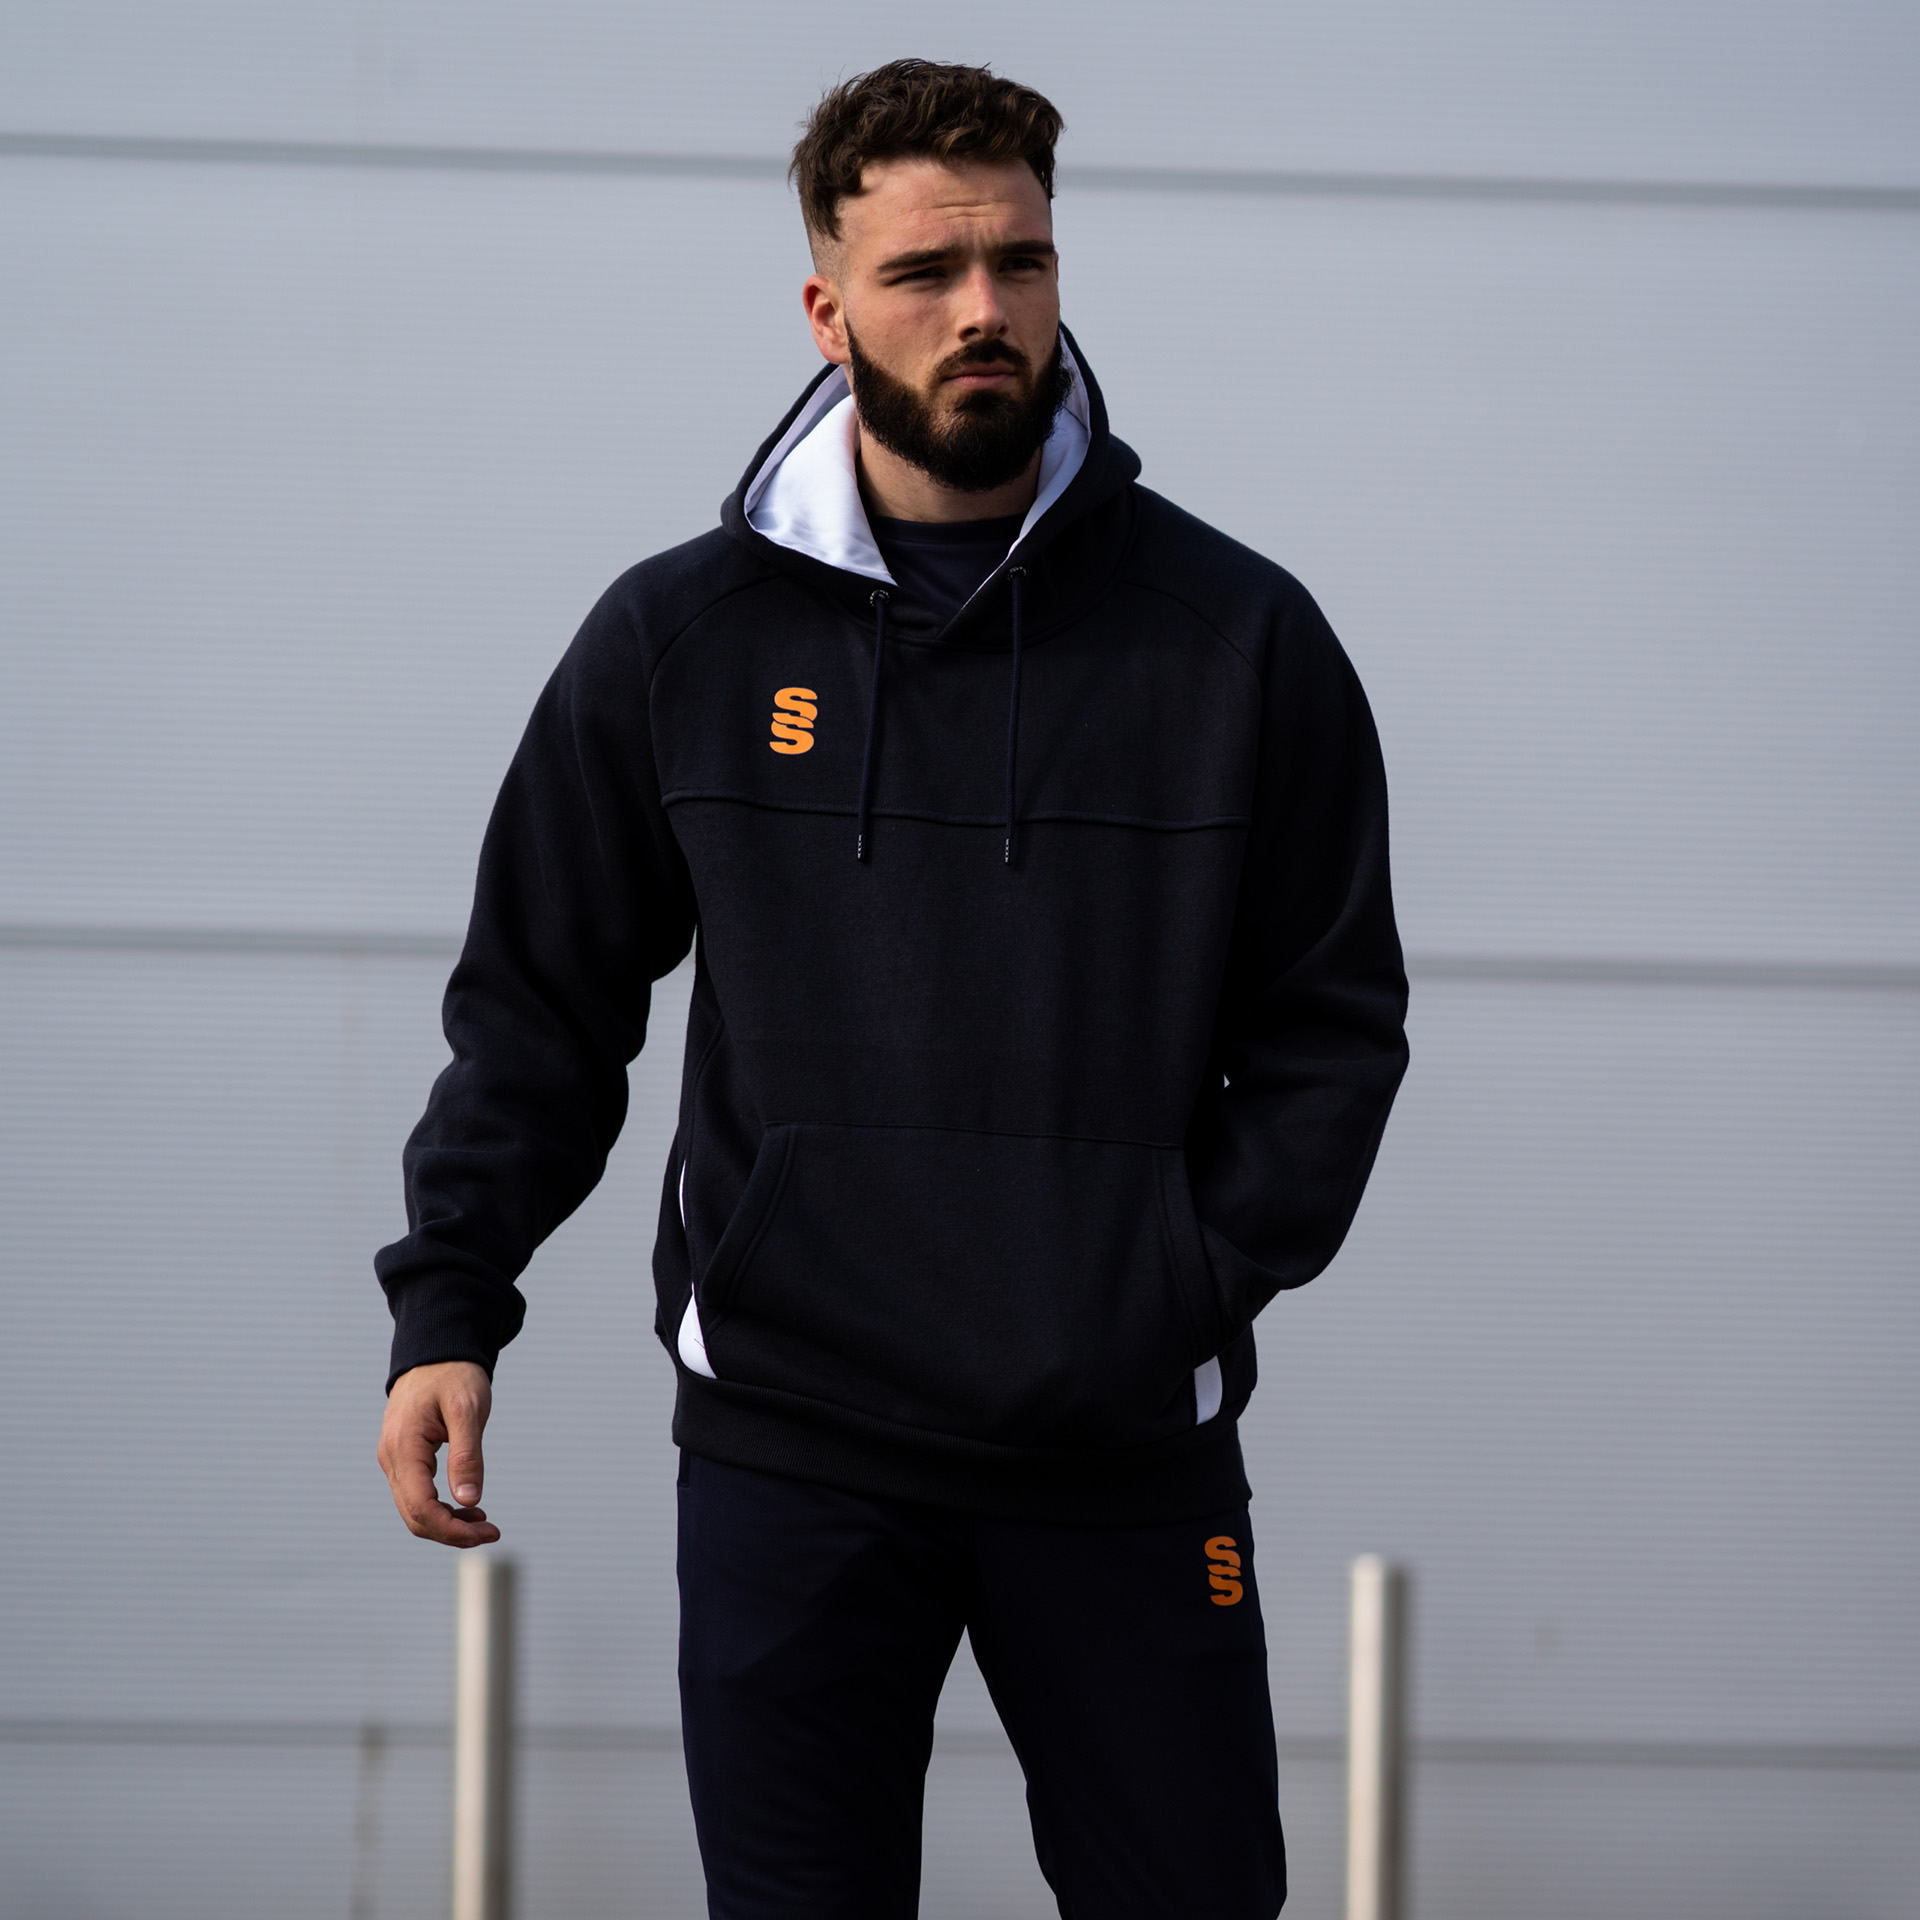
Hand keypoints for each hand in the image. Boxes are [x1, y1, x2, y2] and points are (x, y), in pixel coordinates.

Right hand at [377, 1360, 500, 1547]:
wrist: (437, 1351)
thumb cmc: (455, 1375)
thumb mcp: (468, 1410)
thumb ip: (467, 1455)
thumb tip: (470, 1500)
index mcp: (404, 1447)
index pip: (421, 1507)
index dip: (452, 1529)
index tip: (488, 1532)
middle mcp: (391, 1457)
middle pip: (414, 1516)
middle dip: (452, 1532)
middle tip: (492, 1531)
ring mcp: (394, 1459)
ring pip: (413, 1509)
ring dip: (447, 1523)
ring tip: (483, 1522)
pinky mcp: (403, 1457)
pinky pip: (416, 1494)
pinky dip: (440, 1508)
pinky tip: (467, 1505)